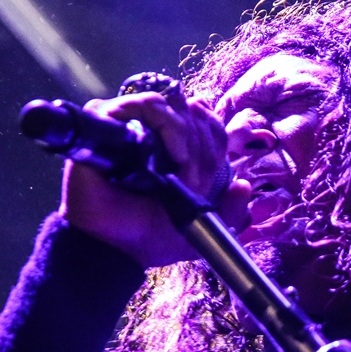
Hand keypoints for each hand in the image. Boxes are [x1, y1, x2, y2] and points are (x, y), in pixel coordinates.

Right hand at [59, 88, 250, 267]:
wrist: (114, 246)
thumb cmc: (151, 236)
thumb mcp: (201, 229)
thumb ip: (231, 213)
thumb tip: (244, 186)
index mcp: (178, 147)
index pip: (207, 122)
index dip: (214, 137)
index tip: (206, 168)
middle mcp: (154, 130)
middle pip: (191, 111)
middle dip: (200, 142)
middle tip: (190, 172)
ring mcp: (129, 122)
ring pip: (170, 105)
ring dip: (183, 134)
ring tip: (179, 162)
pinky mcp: (106, 119)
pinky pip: (143, 104)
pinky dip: (161, 121)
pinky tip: (166, 152)